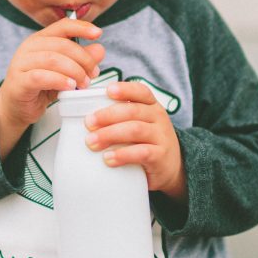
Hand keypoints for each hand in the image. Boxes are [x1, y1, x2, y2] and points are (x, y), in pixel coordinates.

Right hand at [0, 17, 105, 158]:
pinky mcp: (19, 81)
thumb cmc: (41, 87)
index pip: (62, 26)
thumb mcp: (65, 72)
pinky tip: (69, 86)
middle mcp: (29, 47)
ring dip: (74, 71)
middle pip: (62, 44)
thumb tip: (100, 49)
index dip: (81, 27)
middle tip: (93, 74)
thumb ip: (81, 60)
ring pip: (52, 59)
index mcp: (40, 40)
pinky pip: (40, 76)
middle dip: (83, 59)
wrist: (15, 107)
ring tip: (84, 83)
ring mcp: (21, 63)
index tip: (98, 33)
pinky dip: (58, 80)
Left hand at [84, 81, 185, 199]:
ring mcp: (161, 137)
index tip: (107, 90)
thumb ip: (120, 118)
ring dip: (110, 134)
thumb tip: (85, 117)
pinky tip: (108, 158)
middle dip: (107, 115)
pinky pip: (142, 152)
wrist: (172, 168)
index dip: (125, 89)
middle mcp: (158, 118)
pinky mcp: (160, 157)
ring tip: (91, 143)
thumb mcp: (139, 124)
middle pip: (133, 111)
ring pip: (135, 130)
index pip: (141, 91)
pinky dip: (122, 155)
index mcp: (151, 106)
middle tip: (88, 123)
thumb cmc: (146, 142)